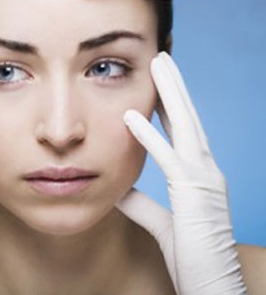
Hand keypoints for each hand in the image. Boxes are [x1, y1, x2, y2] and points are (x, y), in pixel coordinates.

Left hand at [116, 52, 247, 293]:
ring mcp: (203, 179)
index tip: (158, 84)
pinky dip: (149, 136)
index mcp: (198, 174)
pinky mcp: (193, 195)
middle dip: (174, 87)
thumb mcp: (161, 222)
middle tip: (162, 59)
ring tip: (158, 65)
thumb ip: (141, 203)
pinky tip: (132, 115)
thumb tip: (118, 187)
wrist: (212, 285)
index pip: (183, 130)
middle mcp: (205, 170)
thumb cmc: (192, 255)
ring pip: (185, 126)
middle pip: (188, 118)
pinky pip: (168, 160)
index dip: (171, 105)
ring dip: (170, 94)